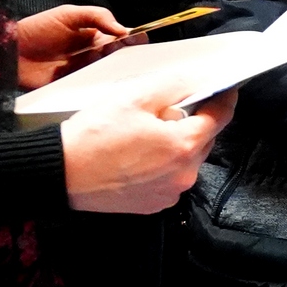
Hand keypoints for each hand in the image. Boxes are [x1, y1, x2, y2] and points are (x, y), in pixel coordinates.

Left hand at [17, 4, 125, 88]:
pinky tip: (104, 86)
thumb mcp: (68, 14)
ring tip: (119, 71)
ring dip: (113, 72)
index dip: (132, 39)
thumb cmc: (37, 28)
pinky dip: (98, 88)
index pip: (119, 38)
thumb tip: (122, 29)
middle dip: (126, 57)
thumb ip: (96, 16)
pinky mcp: (72, 87)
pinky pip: (89, 88)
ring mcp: (82, 72)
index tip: (142, 40)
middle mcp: (91, 54)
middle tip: (132, 57)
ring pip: (106, 74)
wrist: (9, 51)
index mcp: (92, 35)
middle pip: (116, 57)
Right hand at [60, 78, 235, 212]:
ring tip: (148, 131)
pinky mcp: (153, 205)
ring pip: (186, 159)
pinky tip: (140, 154)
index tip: (226, 87)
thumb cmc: (95, 134)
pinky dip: (164, 163)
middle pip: (203, 139)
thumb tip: (199, 81)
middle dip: (194, 120)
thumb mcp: (134, 98)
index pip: (220, 118)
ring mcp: (169, 194)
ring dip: (178, 143)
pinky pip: (170, 177)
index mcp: (184, 147)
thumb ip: (174, 86)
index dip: (224, 98)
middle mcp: (184, 175)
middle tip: (169, 107)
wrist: (59, 173)